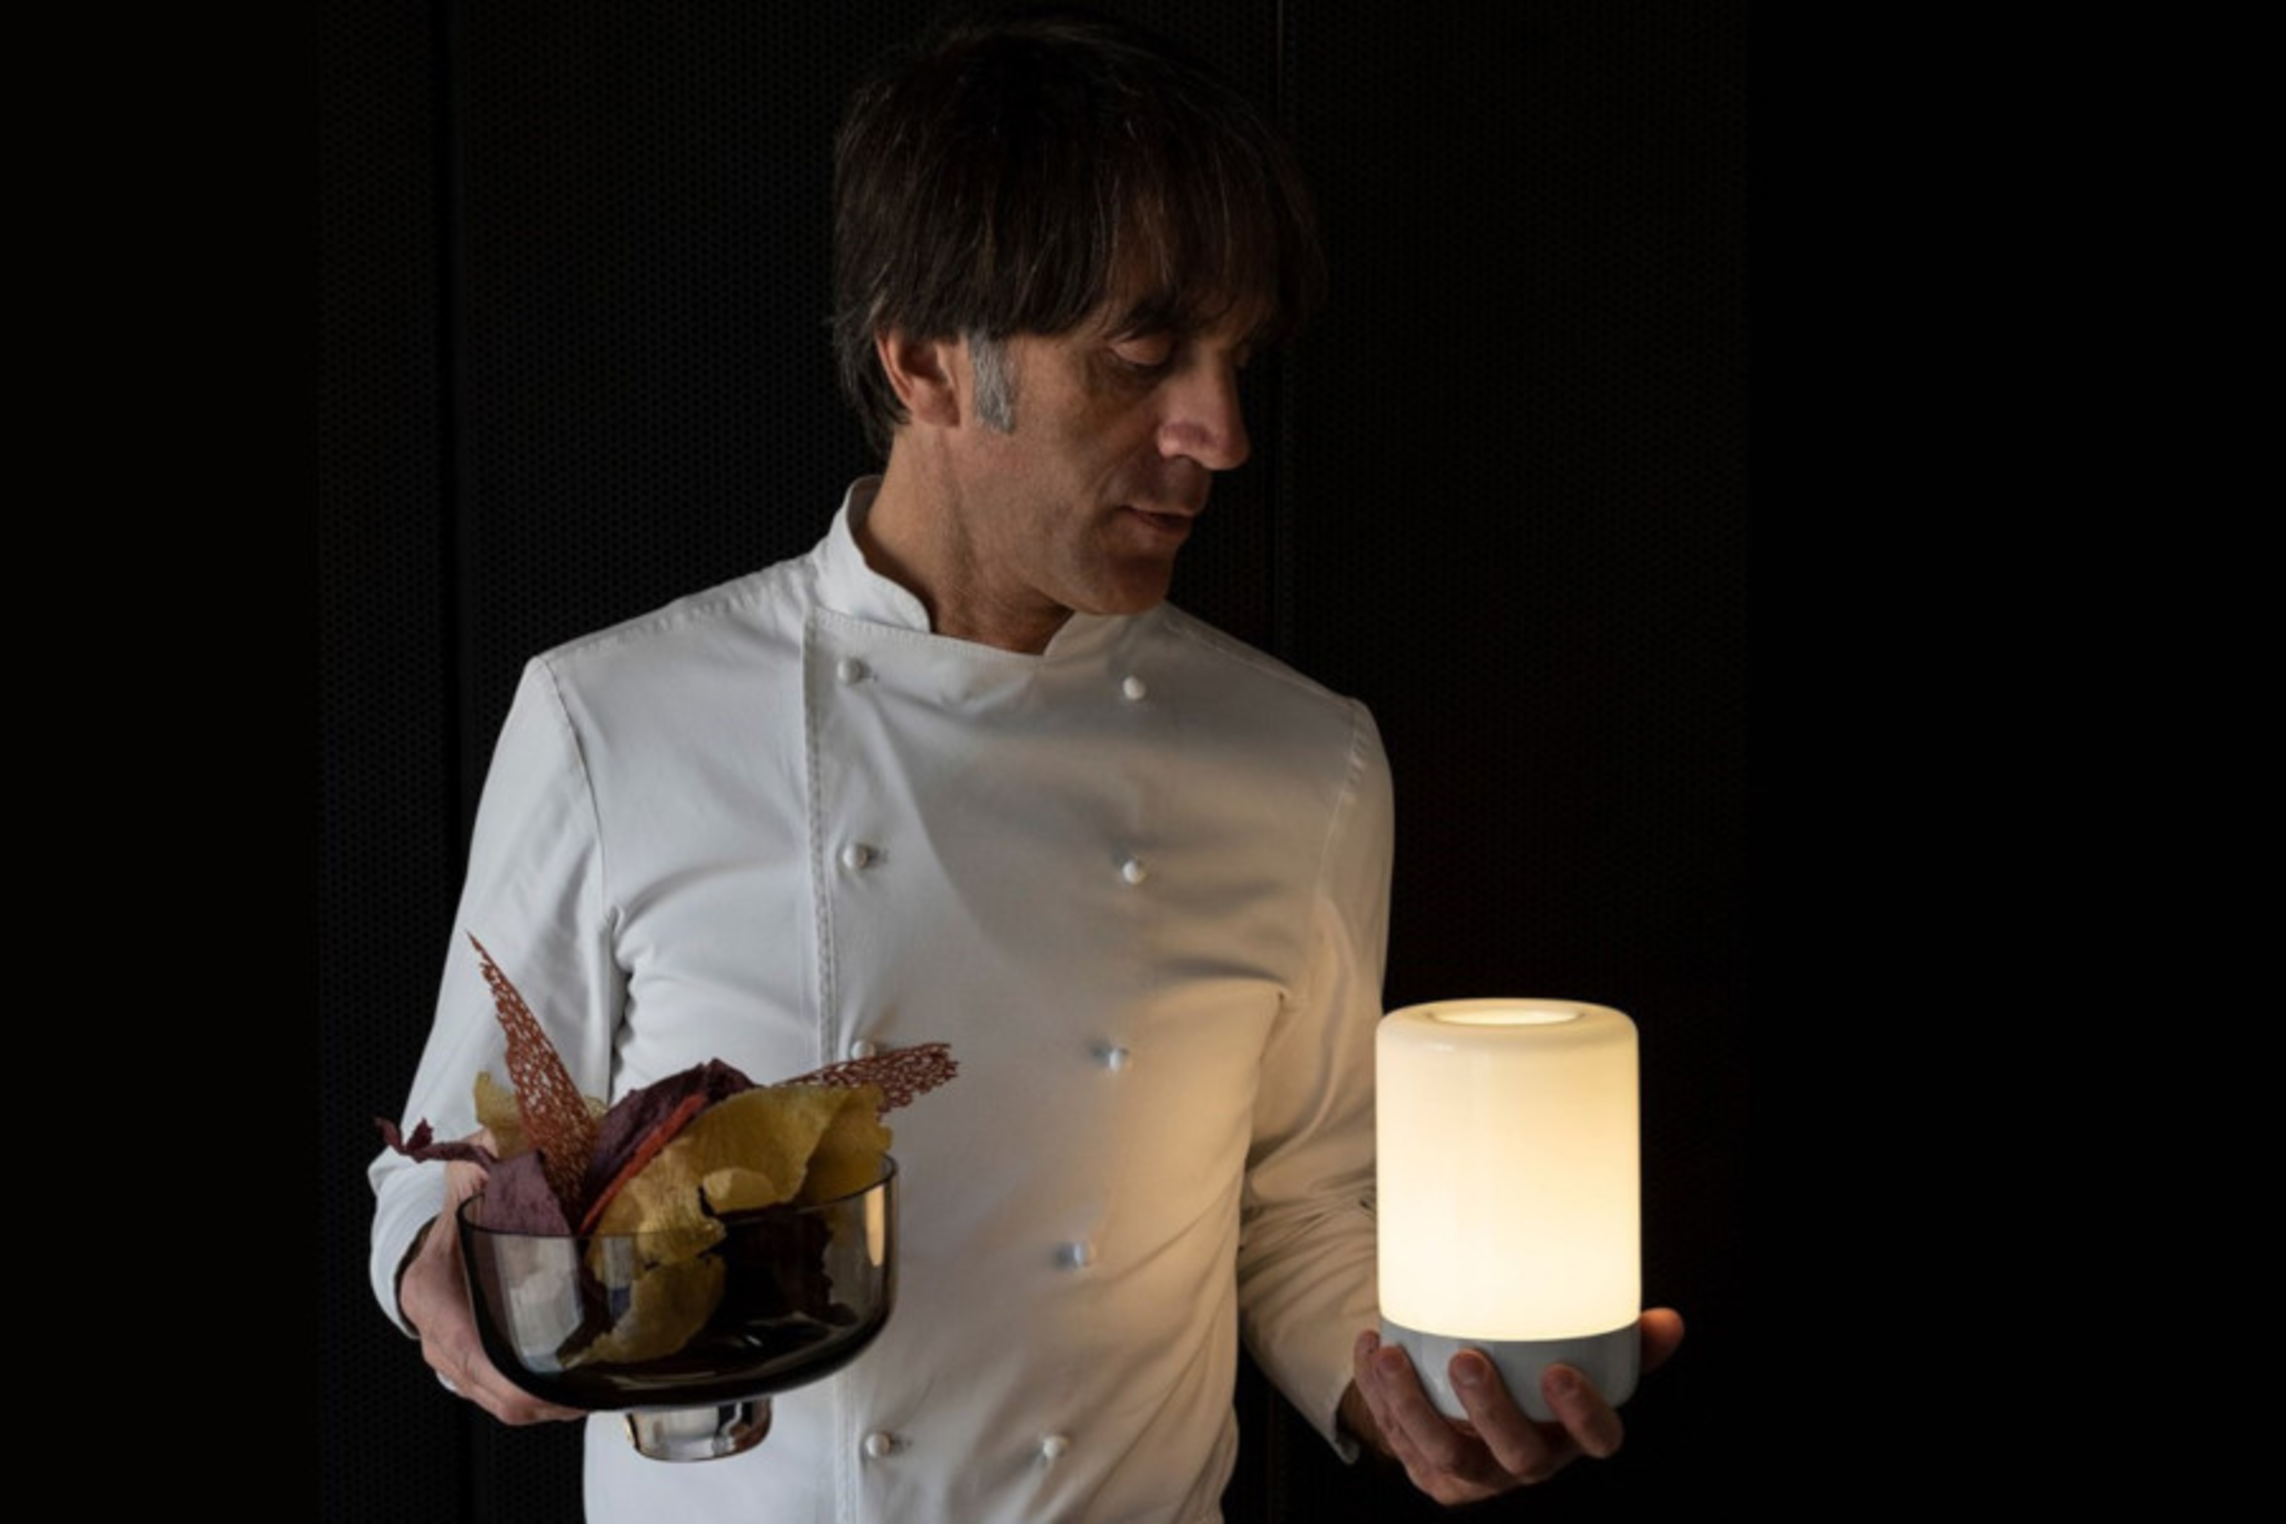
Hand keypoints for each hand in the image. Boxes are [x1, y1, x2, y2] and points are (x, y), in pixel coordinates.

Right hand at [397, 1134, 586, 1424]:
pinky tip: (578, 1384)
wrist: (437, 1239)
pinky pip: (510, 1397)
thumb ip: (484, 1161)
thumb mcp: (468, 1185)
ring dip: (552, 1402)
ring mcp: (457, 1363)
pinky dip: (544, 1396)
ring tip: (596, 1388)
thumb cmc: (458, 1217)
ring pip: (507, 1404)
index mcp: (435, 1304)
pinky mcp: (477, 1369)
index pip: (477, 1362)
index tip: (566, 1385)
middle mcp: (441, 1344)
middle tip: (599, 1387)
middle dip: (550, 1399)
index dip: (523, 1383)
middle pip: (500, 1396)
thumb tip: (504, 1137)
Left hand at [1342, 1309, 1683, 1505]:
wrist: (1477, 1413)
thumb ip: (1624, 1340)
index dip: (1582, 1415)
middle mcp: (1527, 1462)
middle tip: (1467, 1360)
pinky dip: (1378, 1393)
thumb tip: (1669, 1322)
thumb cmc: (1539, 1378)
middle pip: (1516, 1453)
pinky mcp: (1428, 1469)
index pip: (1596, 1441)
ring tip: (1393, 1357)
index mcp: (1573, 1437)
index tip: (1560, 1373)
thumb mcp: (1584, 1359)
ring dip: (1414, 1406)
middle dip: (1489, 1411)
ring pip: (1445, 1453)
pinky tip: (1373, 1347)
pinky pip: (1398, 1437)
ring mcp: (1475, 1473)